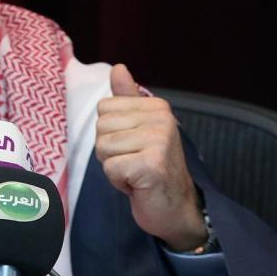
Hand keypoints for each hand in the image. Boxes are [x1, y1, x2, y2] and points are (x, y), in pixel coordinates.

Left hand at [95, 64, 206, 250]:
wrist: (175, 208)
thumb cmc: (151, 167)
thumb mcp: (138, 128)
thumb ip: (126, 99)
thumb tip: (118, 67)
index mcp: (157, 107)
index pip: (103, 109)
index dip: (110, 132)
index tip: (132, 146)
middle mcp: (161, 119)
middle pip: (101, 127)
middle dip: (110, 151)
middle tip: (134, 162)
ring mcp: (159, 141)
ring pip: (103, 147)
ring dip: (114, 166)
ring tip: (136, 171)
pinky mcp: (152, 164)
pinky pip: (111, 167)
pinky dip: (119, 181)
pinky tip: (138, 184)